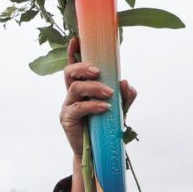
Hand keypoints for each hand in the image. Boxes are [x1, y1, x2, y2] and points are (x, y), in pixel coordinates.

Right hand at [60, 38, 136, 157]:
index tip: (76, 38)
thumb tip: (125, 82)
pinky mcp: (67, 119)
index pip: (74, 67)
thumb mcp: (121, 109)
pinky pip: (78, 108)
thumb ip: (125, 95)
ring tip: (109, 93)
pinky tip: (106, 107)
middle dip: (83, 66)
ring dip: (94, 87)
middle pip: (69, 72)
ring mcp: (68, 106)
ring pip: (75, 87)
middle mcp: (72, 95)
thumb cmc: (107, 127)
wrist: (98, 153)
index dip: (73, 52)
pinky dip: (93, 105)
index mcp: (82, 88)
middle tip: (99, 71)